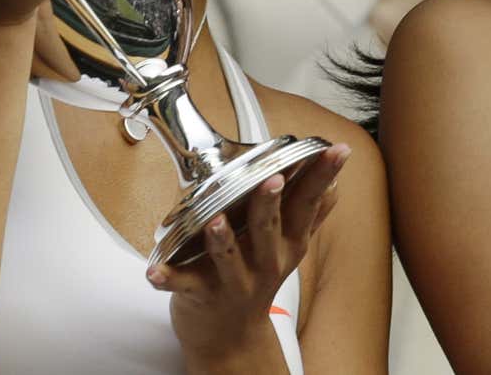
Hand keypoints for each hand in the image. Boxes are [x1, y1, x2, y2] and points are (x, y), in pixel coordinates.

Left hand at [147, 144, 350, 362]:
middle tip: (273, 179)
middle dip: (270, 204)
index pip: (308, 205)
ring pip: (227, 257)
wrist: (232, 338)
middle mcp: (265, 262)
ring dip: (221, 239)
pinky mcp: (200, 293)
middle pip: (268, 229)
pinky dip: (168, 278)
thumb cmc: (257, 282)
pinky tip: (154, 272)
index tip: (336, 151)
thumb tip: (336, 183)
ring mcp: (232, 280)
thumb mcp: (291, 250)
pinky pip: (182, 284)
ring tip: (215, 221)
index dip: (321, 176)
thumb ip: (311, 215)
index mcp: (287, 244)